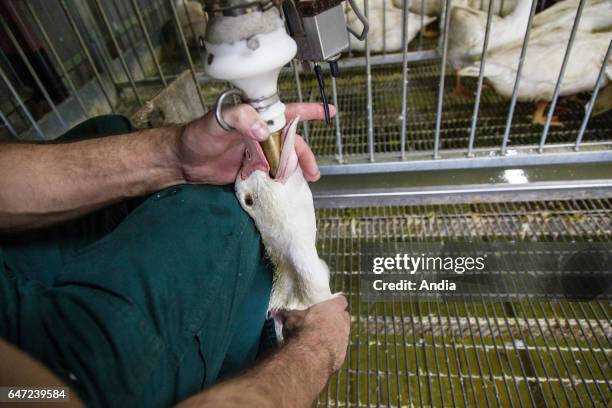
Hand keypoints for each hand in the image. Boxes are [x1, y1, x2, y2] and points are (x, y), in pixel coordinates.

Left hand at [177, 103, 335, 184]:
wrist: (183, 162)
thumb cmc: (197, 135)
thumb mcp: (217, 120)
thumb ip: (240, 119)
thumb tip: (264, 131)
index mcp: (256, 117)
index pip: (286, 112)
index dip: (308, 111)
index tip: (328, 111)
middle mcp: (260, 134)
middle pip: (291, 143)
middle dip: (305, 155)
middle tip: (313, 171)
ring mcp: (257, 154)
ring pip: (284, 161)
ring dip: (296, 171)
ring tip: (306, 183)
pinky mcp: (252, 172)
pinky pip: (272, 176)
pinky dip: (282, 183)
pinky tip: (289, 190)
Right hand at [279, 296, 349, 372]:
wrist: (310, 354)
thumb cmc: (302, 330)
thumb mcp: (291, 318)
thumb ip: (286, 314)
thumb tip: (276, 312)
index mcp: (333, 308)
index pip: (341, 300)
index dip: (336, 302)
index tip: (332, 304)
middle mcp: (342, 321)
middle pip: (344, 317)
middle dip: (336, 319)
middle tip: (324, 322)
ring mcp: (344, 338)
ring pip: (343, 334)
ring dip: (334, 336)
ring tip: (320, 340)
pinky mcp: (342, 354)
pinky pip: (338, 350)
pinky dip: (332, 350)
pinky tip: (320, 353)